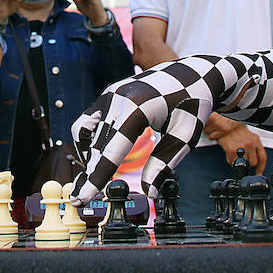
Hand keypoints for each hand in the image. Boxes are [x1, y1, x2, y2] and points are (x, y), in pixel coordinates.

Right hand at [68, 53, 263, 203]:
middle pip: (95, 144)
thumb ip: (164, 164)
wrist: (191, 72)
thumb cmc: (193, 104)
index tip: (82, 198)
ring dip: (87, 155)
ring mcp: (109, 94)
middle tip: (80, 200)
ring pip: (84, 131)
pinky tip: (101, 157)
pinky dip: (90, 140)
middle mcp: (117, 97)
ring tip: (93, 179)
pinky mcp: (108, 96)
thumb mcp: (184, 136)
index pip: (111, 149)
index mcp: (137, 106)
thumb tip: (149, 194)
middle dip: (87, 173)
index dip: (96, 177)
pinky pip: (88, 121)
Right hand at [213, 117, 266, 171]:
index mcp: (256, 140)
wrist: (224, 124)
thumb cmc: (236, 129)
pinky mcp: (232, 150)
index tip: (259, 173)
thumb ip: (254, 147)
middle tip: (243, 157)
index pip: (262, 157)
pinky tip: (229, 153)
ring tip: (235, 154)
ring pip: (243, 164)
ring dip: (238, 162)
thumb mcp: (249, 136)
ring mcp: (241, 147)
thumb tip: (255, 158)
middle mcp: (250, 144)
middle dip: (248, 162)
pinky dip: (230, 160)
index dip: (261, 168)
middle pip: (253, 162)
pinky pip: (232, 162)